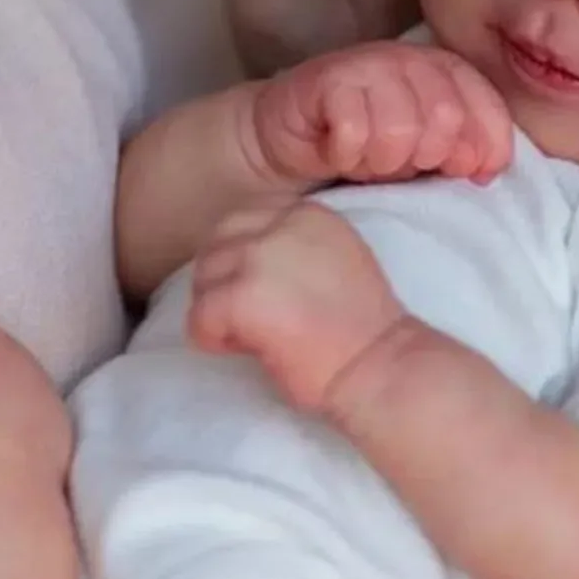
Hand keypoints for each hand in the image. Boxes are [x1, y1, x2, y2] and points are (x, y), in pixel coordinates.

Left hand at [189, 201, 402, 416]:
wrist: (378, 365)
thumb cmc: (361, 328)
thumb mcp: (335, 259)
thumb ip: (296, 247)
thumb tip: (248, 265)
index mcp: (308, 213)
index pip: (246, 221)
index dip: (243, 260)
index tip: (264, 294)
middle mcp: (281, 224)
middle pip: (217, 242)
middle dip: (221, 278)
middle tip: (243, 316)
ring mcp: (259, 257)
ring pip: (204, 277)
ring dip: (216, 307)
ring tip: (249, 333)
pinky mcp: (242, 296)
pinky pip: (199, 317)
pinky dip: (212, 338)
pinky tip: (246, 350)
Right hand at [251, 40, 512, 185]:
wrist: (293, 137)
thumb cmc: (367, 145)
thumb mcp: (424, 153)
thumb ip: (460, 154)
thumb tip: (485, 169)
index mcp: (447, 71)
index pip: (488, 108)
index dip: (485, 148)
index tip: (467, 175)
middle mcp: (412, 59)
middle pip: (446, 117)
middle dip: (424, 157)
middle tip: (396, 163)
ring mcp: (369, 63)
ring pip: (399, 128)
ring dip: (381, 161)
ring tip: (365, 158)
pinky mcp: (327, 78)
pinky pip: (354, 133)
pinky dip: (346, 156)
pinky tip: (336, 151)